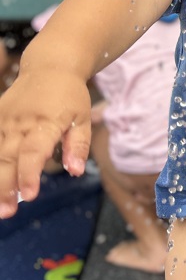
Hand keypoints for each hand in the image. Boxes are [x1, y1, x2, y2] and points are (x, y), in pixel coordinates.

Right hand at [0, 70, 92, 217]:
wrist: (50, 67)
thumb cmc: (71, 96)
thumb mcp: (83, 118)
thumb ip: (78, 146)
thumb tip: (76, 171)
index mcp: (46, 122)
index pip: (34, 152)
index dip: (30, 175)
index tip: (30, 196)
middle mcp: (20, 122)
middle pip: (9, 158)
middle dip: (6, 187)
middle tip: (7, 212)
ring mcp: (4, 120)